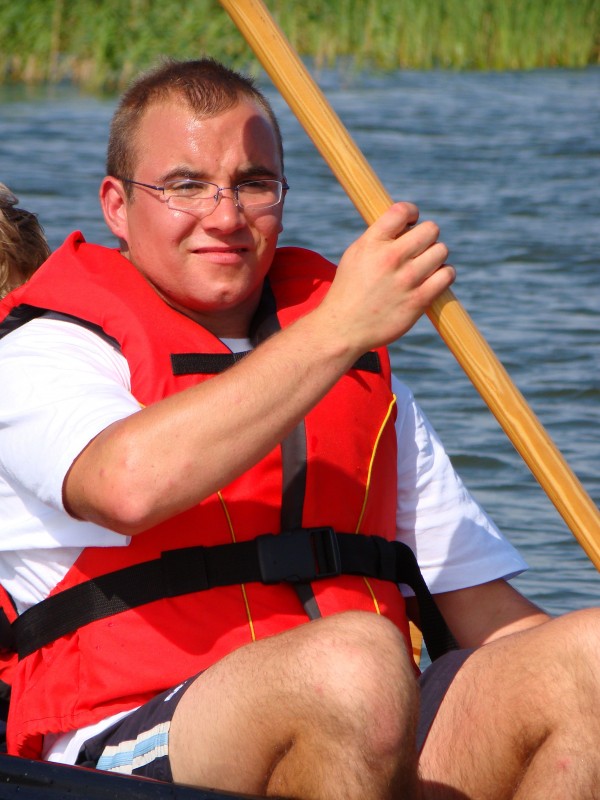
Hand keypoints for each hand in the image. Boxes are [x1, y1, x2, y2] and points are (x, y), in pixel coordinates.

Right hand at [319, 202, 454, 352]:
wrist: (343, 328)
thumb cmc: (349, 290)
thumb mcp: (355, 255)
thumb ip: (379, 237)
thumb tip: (407, 223)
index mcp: (371, 243)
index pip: (402, 211)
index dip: (412, 213)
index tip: (410, 223)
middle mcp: (390, 258)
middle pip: (430, 230)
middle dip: (426, 237)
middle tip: (417, 250)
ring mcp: (406, 280)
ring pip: (441, 251)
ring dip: (435, 257)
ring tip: (423, 267)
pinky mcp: (418, 300)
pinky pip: (447, 275)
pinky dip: (444, 274)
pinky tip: (433, 279)